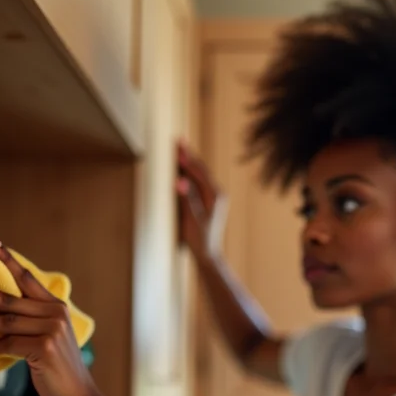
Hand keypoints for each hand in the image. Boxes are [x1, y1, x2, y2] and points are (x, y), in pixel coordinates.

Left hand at [0, 234, 103, 395]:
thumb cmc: (58, 369)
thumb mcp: (47, 339)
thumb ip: (28, 323)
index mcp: (57, 308)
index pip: (27, 278)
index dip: (8, 259)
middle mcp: (56, 314)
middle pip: (10, 298)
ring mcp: (52, 330)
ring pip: (5, 321)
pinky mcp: (44, 347)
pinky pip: (8, 344)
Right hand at [176, 139, 227, 262]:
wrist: (209, 255)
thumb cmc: (200, 240)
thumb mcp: (192, 219)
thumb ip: (187, 199)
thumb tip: (180, 180)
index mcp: (215, 196)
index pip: (199, 172)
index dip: (187, 159)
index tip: (177, 145)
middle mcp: (218, 194)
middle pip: (201, 170)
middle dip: (189, 156)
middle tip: (179, 140)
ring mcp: (215, 198)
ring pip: (201, 175)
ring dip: (190, 162)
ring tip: (180, 150)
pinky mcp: (210, 203)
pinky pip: (200, 183)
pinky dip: (191, 173)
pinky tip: (185, 170)